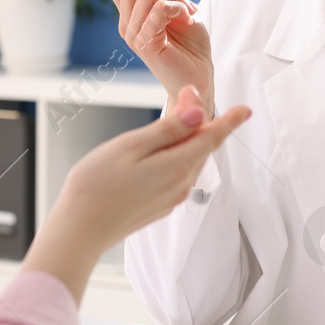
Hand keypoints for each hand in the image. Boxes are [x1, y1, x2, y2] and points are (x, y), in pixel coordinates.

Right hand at [20, 85, 250, 301]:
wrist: (78, 231)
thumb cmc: (95, 186)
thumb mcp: (131, 146)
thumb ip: (168, 130)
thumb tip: (199, 113)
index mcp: (177, 166)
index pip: (213, 138)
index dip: (230, 121)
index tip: (246, 109)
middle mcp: (180, 185)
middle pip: (201, 147)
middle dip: (199, 121)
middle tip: (186, 94)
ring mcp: (170, 198)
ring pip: (189, 161)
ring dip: (187, 139)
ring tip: (173, 116)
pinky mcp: (159, 206)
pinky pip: (177, 175)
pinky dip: (176, 156)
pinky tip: (159, 149)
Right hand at [101, 0, 214, 112]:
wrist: (200, 76)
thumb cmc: (190, 44)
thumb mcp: (177, 7)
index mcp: (130, 12)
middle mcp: (126, 22)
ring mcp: (133, 34)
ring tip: (188, 11)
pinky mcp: (146, 44)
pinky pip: (159, 9)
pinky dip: (179, 8)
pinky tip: (188, 19)